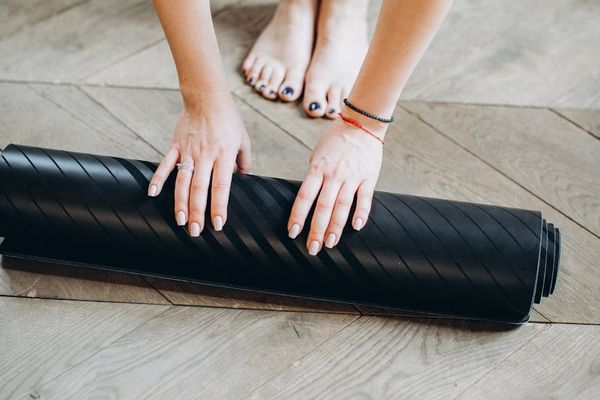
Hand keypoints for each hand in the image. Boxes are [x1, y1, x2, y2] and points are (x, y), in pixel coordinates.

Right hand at [147, 92, 250, 235]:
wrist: (206, 97)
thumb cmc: (228, 120)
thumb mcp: (243, 140)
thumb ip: (244, 162)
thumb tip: (244, 180)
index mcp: (224, 156)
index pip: (221, 187)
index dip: (218, 207)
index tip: (218, 224)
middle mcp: (205, 155)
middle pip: (199, 189)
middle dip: (197, 212)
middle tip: (195, 232)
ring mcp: (188, 151)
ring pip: (182, 181)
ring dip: (180, 203)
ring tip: (180, 221)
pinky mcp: (175, 146)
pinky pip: (165, 165)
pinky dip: (158, 179)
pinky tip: (152, 194)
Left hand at [288, 117, 383, 254]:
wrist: (361, 123)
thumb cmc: (336, 140)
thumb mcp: (317, 155)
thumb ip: (313, 175)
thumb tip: (307, 198)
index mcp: (317, 169)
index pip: (304, 197)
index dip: (298, 216)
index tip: (293, 232)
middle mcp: (333, 175)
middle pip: (323, 207)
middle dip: (316, 230)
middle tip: (312, 248)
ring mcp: (352, 177)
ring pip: (342, 206)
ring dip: (336, 227)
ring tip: (330, 244)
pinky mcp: (368, 177)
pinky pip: (365, 198)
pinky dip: (361, 213)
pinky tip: (357, 227)